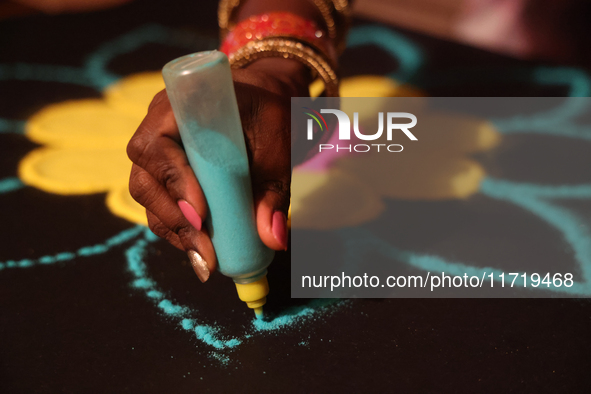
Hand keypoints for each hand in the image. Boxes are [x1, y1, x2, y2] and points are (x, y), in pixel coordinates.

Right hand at [127, 58, 310, 280]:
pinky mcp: (165, 177)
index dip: (175, 183)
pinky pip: (162, 207)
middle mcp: (157, 130)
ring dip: (176, 232)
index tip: (201, 214)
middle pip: (146, 180)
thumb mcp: (279, 144)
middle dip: (175, 220)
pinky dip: (180, 232)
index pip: (159, 147)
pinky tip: (201, 253)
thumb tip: (273, 238)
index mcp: (179, 107)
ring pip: (150, 199)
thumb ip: (274, 188)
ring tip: (206, 261)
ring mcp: (157, 155)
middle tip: (207, 252)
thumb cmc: (268, 114)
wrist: (261, 102)